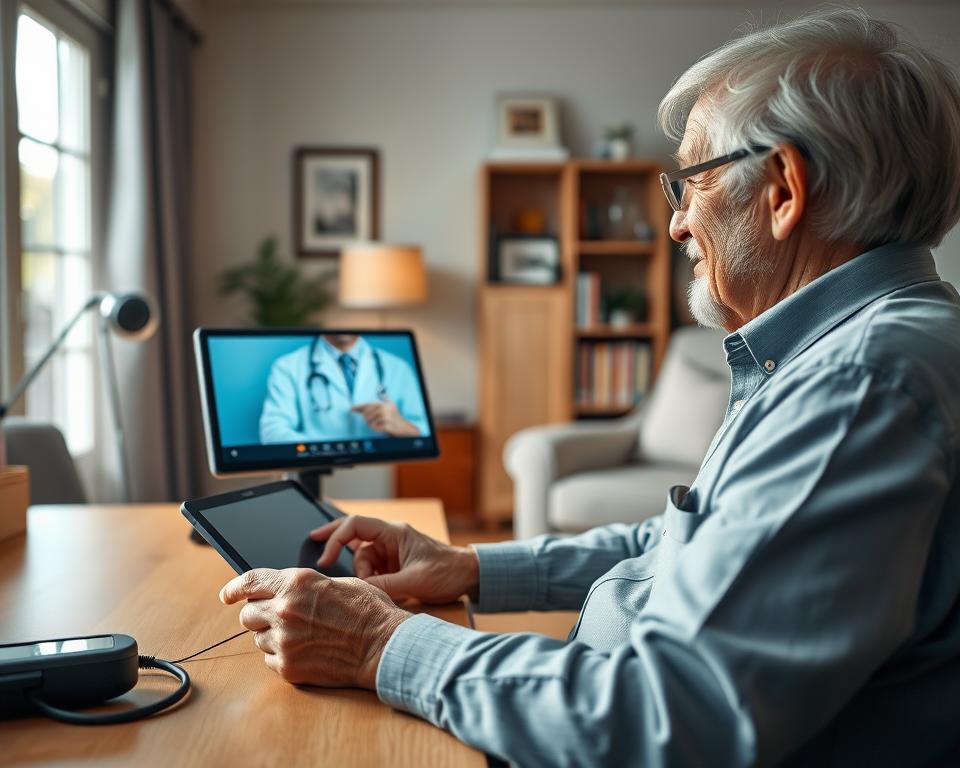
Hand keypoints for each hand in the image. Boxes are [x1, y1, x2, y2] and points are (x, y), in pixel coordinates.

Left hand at [220, 568, 408, 689]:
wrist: (383, 645)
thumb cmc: (367, 610)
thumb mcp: (336, 582)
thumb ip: (303, 586)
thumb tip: (283, 590)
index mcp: (296, 582)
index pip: (249, 581)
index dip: (233, 588)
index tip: (227, 595)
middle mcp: (284, 609)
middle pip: (247, 614)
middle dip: (259, 615)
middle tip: (278, 618)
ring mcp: (283, 640)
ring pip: (258, 638)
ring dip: (272, 636)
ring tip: (301, 636)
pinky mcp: (288, 666)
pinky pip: (269, 660)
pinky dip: (281, 656)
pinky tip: (305, 651)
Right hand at [312, 516, 479, 603]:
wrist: (468, 576)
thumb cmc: (448, 571)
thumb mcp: (414, 581)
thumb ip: (384, 586)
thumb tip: (359, 592)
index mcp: (393, 533)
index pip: (355, 525)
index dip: (335, 538)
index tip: (324, 557)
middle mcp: (389, 538)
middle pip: (353, 536)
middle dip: (334, 543)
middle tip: (313, 546)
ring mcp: (390, 551)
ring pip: (361, 560)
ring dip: (362, 576)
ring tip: (380, 588)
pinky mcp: (393, 564)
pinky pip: (371, 570)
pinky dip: (368, 580)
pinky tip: (374, 590)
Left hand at [351, 400, 418, 436]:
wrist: (405, 428)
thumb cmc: (394, 418)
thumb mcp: (388, 407)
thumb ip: (376, 404)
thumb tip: (358, 406)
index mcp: (384, 404)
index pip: (368, 405)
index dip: (359, 407)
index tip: (352, 409)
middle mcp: (384, 409)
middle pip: (367, 415)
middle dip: (367, 420)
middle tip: (372, 422)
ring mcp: (386, 417)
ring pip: (370, 422)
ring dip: (372, 426)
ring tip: (379, 425)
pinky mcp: (387, 425)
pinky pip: (375, 428)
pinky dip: (377, 429)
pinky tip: (381, 429)